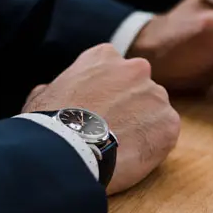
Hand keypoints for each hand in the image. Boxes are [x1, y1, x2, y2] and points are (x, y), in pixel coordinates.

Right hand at [22, 44, 179, 194]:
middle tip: (113, 129)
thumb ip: (62, 86)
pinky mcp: (169, 123)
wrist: (67, 152)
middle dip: (130, 106)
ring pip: (155, 110)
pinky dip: (154, 145)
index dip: (107, 91)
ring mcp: (156, 96)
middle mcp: (136, 69)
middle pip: (140, 87)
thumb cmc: (49, 124)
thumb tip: (57, 91)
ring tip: (121, 147)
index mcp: (104, 56)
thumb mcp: (42, 94)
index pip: (114, 69)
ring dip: (144, 125)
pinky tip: (133, 156)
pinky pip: (166, 133)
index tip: (99, 108)